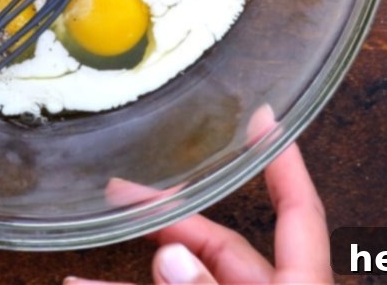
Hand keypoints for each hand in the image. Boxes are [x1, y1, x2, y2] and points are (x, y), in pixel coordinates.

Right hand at [66, 111, 331, 284]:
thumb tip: (172, 256)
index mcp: (301, 284)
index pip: (297, 210)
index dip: (282, 161)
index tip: (265, 117)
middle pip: (220, 242)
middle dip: (168, 215)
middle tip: (124, 189)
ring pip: (184, 278)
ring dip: (131, 271)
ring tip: (85, 257)